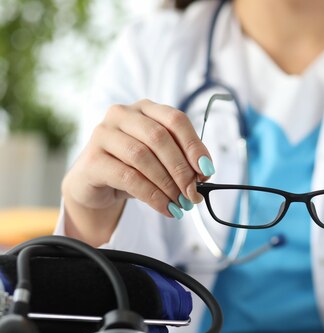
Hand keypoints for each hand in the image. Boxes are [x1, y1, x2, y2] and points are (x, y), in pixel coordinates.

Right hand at [62, 99, 214, 243]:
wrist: (95, 184)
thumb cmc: (132, 167)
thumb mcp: (160, 160)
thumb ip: (182, 161)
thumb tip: (204, 174)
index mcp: (145, 109)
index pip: (176, 120)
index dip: (194, 146)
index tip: (207, 170)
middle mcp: (122, 115)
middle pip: (159, 137)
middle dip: (181, 169)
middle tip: (193, 193)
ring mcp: (103, 134)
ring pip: (143, 157)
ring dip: (167, 184)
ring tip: (180, 203)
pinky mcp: (92, 159)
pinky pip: (128, 177)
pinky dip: (152, 196)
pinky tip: (165, 208)